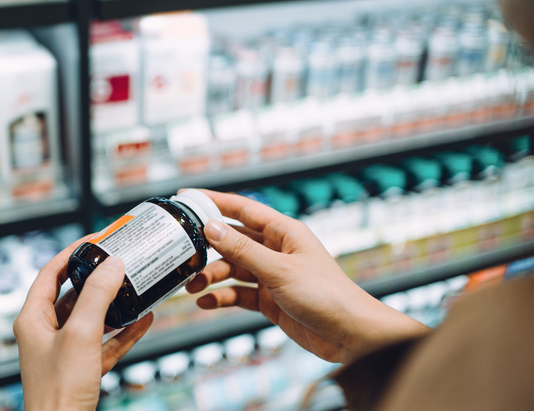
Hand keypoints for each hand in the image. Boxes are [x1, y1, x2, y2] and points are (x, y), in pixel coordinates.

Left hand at [14, 236, 153, 410]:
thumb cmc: (58, 390)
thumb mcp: (81, 334)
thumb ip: (97, 297)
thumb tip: (113, 265)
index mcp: (33, 319)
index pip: (50, 274)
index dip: (72, 254)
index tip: (94, 241)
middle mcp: (45, 333)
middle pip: (72, 295)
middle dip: (97, 278)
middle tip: (118, 262)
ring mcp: (64, 353)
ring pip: (91, 319)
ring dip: (113, 304)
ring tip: (134, 288)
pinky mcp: (82, 371)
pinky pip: (104, 344)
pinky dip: (123, 332)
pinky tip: (143, 321)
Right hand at [186, 190, 428, 364]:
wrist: (350, 335)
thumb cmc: (326, 295)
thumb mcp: (279, 270)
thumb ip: (242, 250)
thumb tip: (211, 227)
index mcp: (284, 232)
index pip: (242, 209)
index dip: (214, 201)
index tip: (186, 197)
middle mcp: (276, 250)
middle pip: (233, 241)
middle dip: (207, 248)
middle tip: (182, 254)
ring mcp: (272, 275)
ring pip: (232, 269)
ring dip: (212, 276)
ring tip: (192, 286)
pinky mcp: (269, 300)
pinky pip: (238, 293)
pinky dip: (222, 297)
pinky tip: (207, 302)